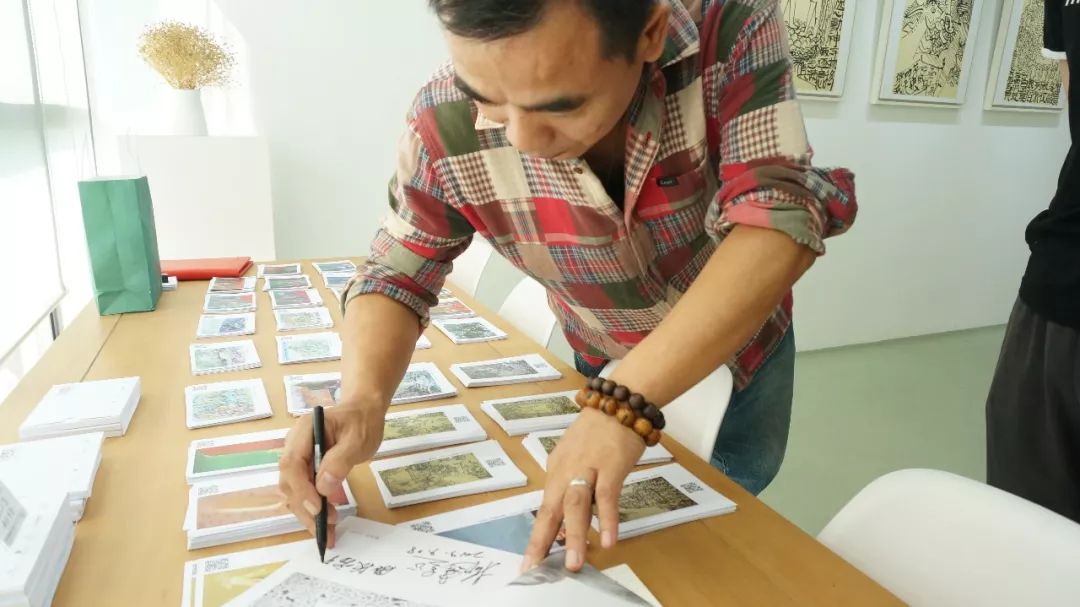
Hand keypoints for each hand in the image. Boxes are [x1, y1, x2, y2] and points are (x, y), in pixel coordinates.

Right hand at [278, 403, 383, 546]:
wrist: (363, 412)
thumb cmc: (362, 422)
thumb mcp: (358, 439)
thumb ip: (340, 461)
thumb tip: (322, 487)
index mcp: (304, 431)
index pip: (292, 464)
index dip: (302, 489)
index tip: (317, 509)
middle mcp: (295, 445)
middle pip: (289, 481)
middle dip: (304, 508)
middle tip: (324, 529)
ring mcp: (298, 457)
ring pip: (293, 490)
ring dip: (307, 513)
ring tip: (326, 532)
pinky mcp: (305, 468)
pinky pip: (303, 490)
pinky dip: (311, 508)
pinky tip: (323, 522)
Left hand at [523, 407, 644, 571]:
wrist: (618, 402)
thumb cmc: (599, 431)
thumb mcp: (577, 456)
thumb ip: (572, 484)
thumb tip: (569, 519)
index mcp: (557, 470)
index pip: (545, 508)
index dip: (538, 536)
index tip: (529, 562)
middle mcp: (566, 471)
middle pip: (551, 510)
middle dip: (542, 542)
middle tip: (535, 570)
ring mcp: (588, 469)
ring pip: (576, 506)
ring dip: (574, 536)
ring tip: (574, 564)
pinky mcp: (610, 467)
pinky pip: (607, 496)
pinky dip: (607, 519)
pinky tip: (609, 540)